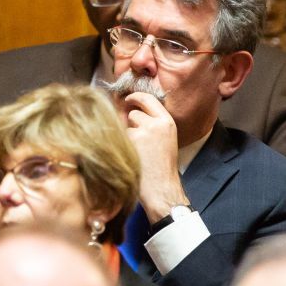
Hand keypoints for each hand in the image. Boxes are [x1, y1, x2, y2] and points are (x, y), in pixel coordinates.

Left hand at [119, 91, 187, 220]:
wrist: (162, 189)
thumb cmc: (162, 169)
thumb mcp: (166, 140)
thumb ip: (154, 124)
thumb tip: (132, 112)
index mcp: (167, 122)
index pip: (148, 98)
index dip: (136, 97)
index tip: (128, 99)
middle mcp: (156, 123)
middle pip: (133, 112)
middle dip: (130, 123)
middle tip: (133, 135)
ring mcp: (143, 132)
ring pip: (124, 126)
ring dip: (126, 136)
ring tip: (137, 153)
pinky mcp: (131, 142)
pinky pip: (119, 138)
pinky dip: (120, 145)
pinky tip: (130, 157)